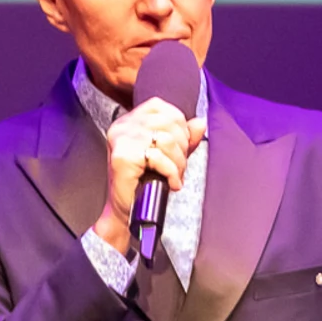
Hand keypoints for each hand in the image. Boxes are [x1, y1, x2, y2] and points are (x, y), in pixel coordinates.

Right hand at [91, 99, 208, 253]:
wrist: (126, 211)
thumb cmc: (143, 184)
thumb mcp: (168, 155)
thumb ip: (183, 138)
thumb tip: (200, 123)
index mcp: (130, 120)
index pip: (163, 109)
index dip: (179, 128)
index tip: (180, 148)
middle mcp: (123, 126)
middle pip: (168, 123)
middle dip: (182, 148)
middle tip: (178, 167)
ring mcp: (121, 140)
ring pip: (166, 140)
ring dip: (178, 162)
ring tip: (174, 175)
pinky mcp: (123, 157)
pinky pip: (158, 157)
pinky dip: (171, 172)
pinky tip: (170, 182)